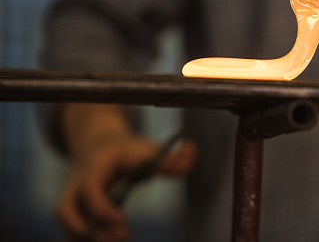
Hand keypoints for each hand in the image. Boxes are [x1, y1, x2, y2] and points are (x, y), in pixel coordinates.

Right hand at [54, 104, 196, 241]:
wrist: (99, 147)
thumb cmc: (127, 151)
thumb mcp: (147, 150)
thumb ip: (170, 159)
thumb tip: (190, 152)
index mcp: (94, 168)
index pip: (90, 189)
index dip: (102, 208)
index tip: (122, 222)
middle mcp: (77, 185)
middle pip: (68, 211)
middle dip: (91, 230)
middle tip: (123, 236)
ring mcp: (72, 200)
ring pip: (66, 225)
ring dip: (85, 238)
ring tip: (116, 241)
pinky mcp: (74, 213)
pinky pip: (72, 232)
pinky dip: (86, 239)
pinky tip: (109, 241)